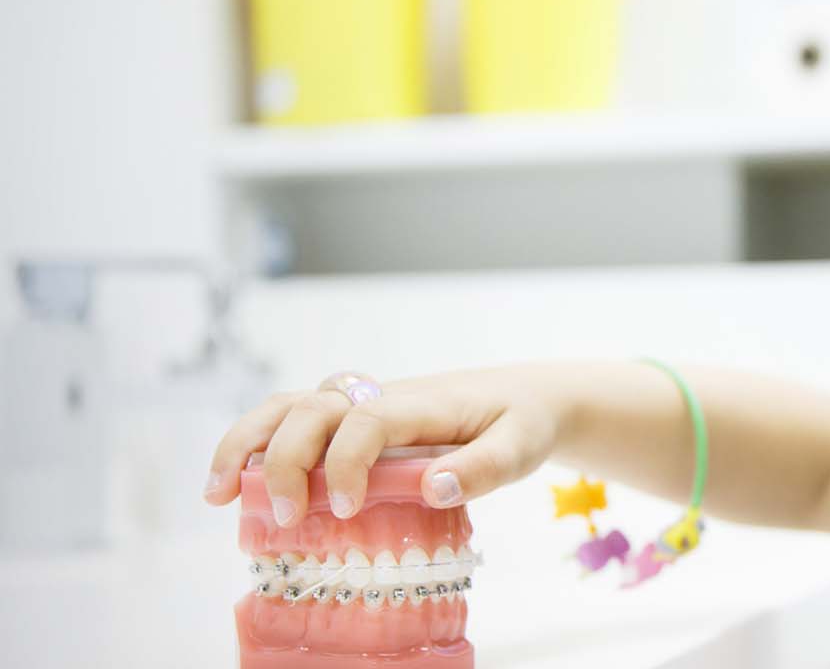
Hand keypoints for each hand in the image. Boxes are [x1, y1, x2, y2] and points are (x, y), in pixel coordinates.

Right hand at [202, 365, 567, 522]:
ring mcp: (361, 406)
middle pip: (313, 408)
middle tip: (290, 518)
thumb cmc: (522, 423)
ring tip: (216, 494)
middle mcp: (382, 396)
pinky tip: (233, 490)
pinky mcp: (350, 422)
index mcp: (422, 403)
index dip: (346, 460)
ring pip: (288, 407)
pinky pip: (292, 423)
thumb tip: (433, 487)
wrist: (527, 397)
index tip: (346, 508)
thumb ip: (485, 467)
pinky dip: (254, 447)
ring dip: (246, 444)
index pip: (367, 419)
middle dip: (285, 459)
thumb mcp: (522, 446)